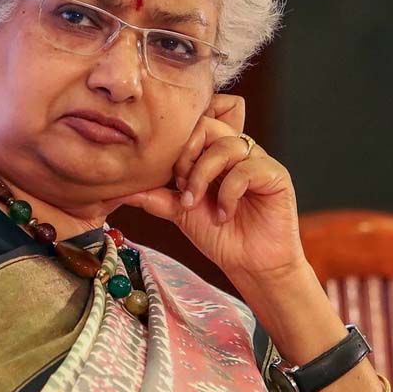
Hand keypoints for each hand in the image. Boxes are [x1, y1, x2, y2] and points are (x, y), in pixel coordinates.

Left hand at [116, 94, 308, 290]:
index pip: (193, 125)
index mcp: (214, 154)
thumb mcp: (180, 212)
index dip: (177, 146)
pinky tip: (224, 215)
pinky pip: (247, 169)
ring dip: (203, 175)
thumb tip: (117, 189)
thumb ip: (154, 196)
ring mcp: (257, 160)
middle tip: (181, 187)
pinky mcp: (275, 175)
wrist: (250, 266)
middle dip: (187, 155)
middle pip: (208, 125)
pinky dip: (228, 194)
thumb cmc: (220, 236)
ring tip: (196, 204)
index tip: (170, 180)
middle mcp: (236, 151)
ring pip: (226, 144)